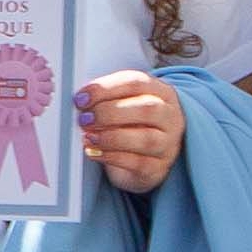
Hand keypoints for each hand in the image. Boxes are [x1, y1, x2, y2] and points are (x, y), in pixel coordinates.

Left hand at [78, 71, 187, 194]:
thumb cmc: (132, 124)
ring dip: (111, 137)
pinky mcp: (159, 168)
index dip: (106, 89)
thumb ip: (106, 97)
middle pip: (146, 109)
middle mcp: (170, 117)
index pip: (136, 83)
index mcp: (161, 92)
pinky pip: (138, 163)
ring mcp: (168, 144)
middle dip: (110, 112)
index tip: (81, 98)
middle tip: (84, 119)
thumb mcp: (124, 104)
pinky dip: (111, 157)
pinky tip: (93, 152)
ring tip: (88, 137)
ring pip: (146, 139)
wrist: (147, 157)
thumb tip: (81, 99)